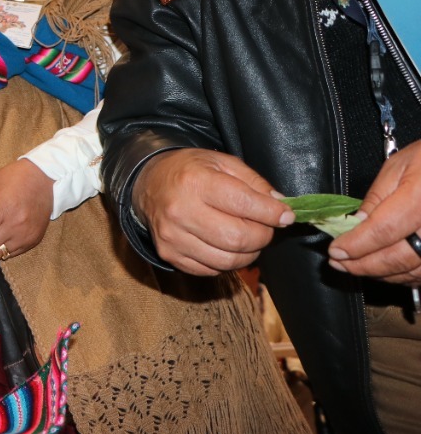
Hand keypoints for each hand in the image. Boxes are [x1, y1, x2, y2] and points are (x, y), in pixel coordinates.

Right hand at [134, 148, 292, 275]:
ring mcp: (173, 236)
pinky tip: (224, 245)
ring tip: (246, 237)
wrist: (149, 183)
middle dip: (262, 236)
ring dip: (248, 253)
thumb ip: (254, 182)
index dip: (273, 213)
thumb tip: (281, 208)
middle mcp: (181, 210)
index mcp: (195, 181)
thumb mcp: (221, 162)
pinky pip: (211, 270)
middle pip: (239, 239)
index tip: (285, 215)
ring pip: (228, 261)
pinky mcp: (169, 254)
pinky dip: (226, 262)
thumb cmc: (189, 171)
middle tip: (264, 227)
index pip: (245, 204)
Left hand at [329, 141, 420, 286]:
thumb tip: (356, 224)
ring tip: (357, 267)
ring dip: (382, 274)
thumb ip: (376, 198)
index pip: (383, 231)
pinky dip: (404, 276)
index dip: (356, 245)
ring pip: (413, 272)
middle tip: (339, 263)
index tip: (336, 251)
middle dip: (363, 265)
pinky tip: (385, 270)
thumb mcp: (398, 167)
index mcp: (420, 198)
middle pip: (399, 258)